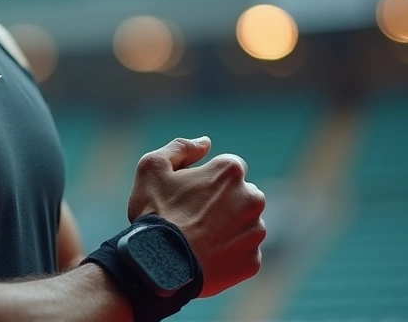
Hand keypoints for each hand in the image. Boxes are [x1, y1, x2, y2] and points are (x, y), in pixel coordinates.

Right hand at [127, 137, 266, 297]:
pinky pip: (244, 254)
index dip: (208, 180)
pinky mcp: (253, 261)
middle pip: (242, 196)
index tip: (190, 195)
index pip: (229, 168)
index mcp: (230, 172)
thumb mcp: (153, 167)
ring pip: (246, 226)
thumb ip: (181, 147)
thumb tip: (205, 142)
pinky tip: (206, 257)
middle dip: (225, 204)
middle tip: (194, 218)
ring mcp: (255, 232)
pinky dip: (229, 255)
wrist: (158, 265)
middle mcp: (252, 198)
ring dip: (228, 229)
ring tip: (199, 240)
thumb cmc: (154, 213)